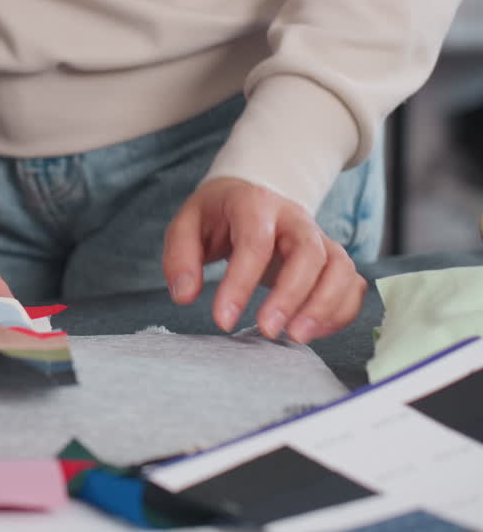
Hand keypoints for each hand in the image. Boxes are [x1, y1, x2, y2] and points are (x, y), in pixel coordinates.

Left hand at [162, 177, 366, 341]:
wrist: (250, 193)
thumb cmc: (217, 214)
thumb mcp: (186, 224)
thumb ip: (180, 258)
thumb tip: (184, 296)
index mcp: (255, 204)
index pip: (255, 243)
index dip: (240, 283)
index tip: (223, 319)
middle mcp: (295, 219)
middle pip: (309, 253)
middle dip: (292, 296)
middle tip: (268, 331)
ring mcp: (319, 237)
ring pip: (340, 268)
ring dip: (324, 306)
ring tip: (296, 338)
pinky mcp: (332, 258)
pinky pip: (351, 284)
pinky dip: (341, 310)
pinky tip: (312, 331)